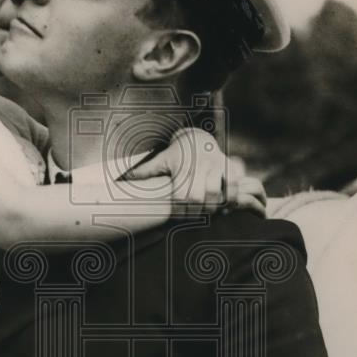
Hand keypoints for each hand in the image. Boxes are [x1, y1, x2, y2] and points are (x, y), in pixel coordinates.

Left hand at [126, 129, 265, 216]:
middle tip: (192, 218)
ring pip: (219, 193)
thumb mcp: (160, 160)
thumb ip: (144, 171)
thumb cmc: (175, 154)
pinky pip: (235, 186)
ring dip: (214, 208)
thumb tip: (121, 177)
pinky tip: (224, 207)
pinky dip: (232, 199)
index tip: (178, 217)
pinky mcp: (231, 166)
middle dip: (196, 212)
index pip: (182, 196)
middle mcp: (201, 164)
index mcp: (184, 166)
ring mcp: (217, 165)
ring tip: (208, 214)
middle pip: (200, 197)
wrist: (197, 138)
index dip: (181, 211)